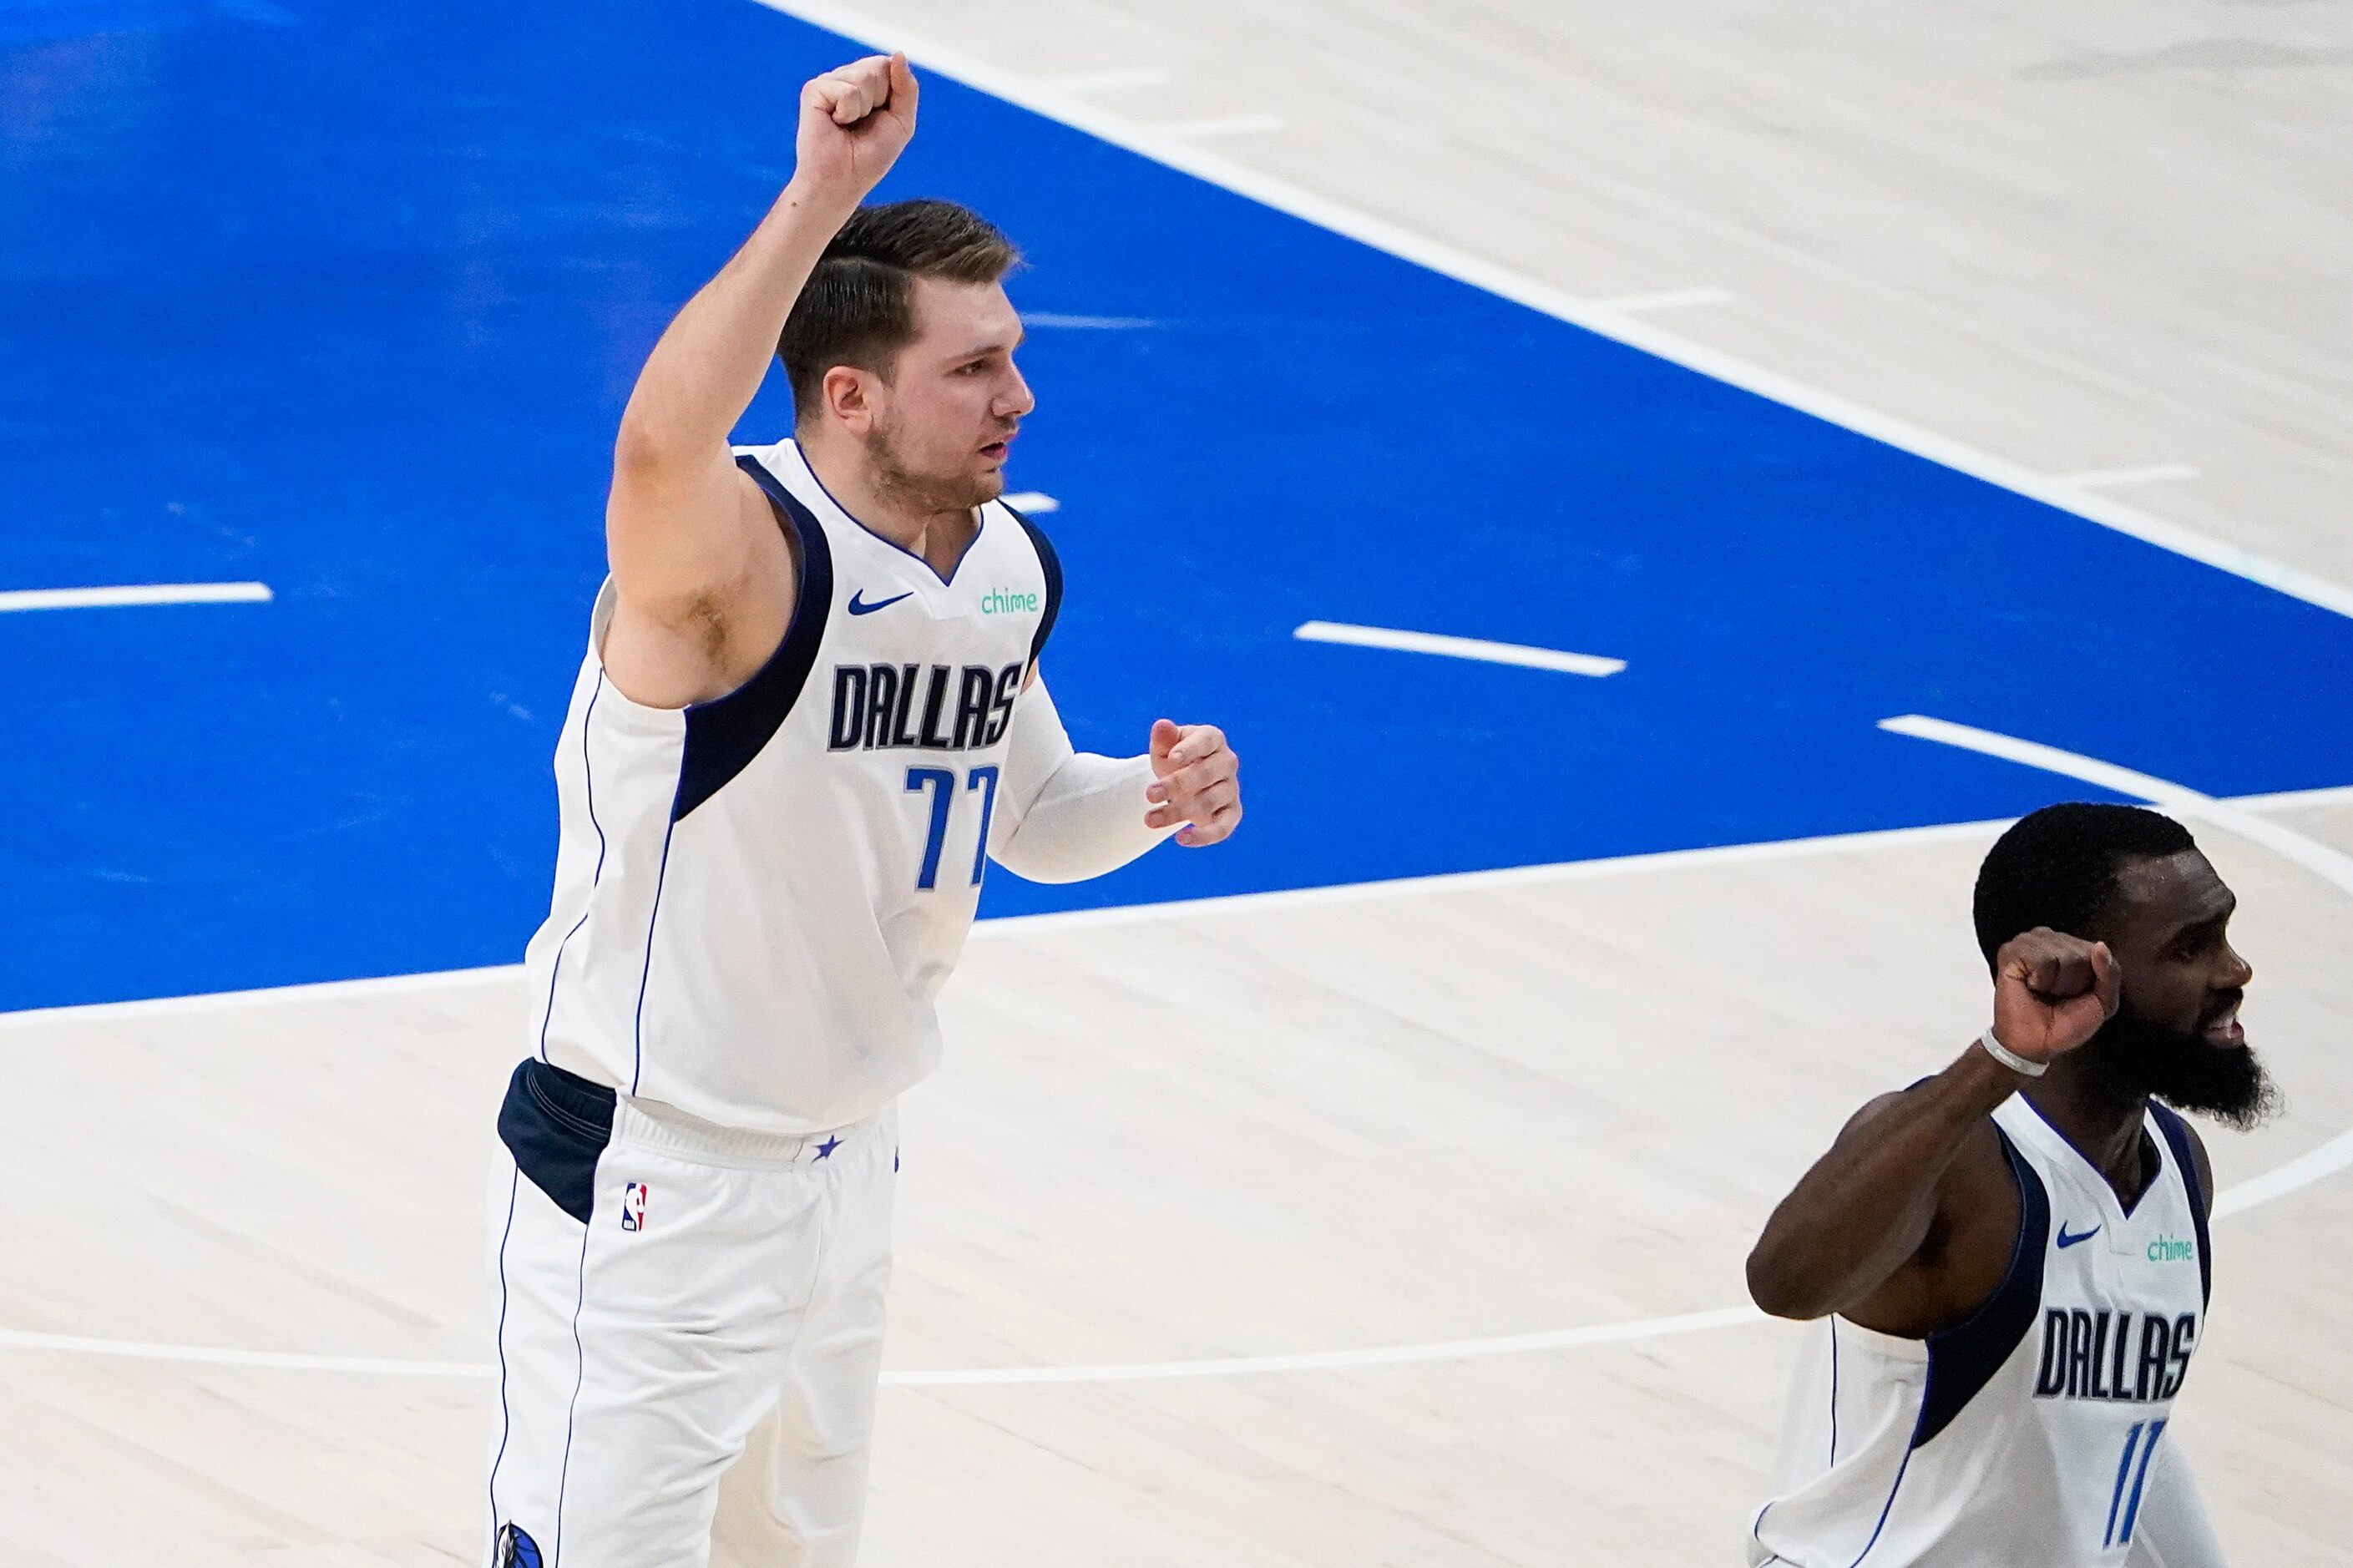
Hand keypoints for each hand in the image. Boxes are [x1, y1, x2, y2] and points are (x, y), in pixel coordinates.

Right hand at [795, 53, 918, 198]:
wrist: (842, 182)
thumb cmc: (869, 158)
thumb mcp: (901, 123)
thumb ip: (906, 88)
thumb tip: (899, 54)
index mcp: (865, 83)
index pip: (888, 65)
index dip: (892, 94)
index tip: (880, 118)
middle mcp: (845, 78)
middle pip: (878, 67)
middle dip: (880, 100)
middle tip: (862, 124)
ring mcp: (828, 82)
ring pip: (864, 76)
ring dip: (864, 109)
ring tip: (848, 126)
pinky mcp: (814, 90)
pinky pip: (848, 91)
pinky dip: (848, 112)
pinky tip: (835, 123)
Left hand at [1146, 719, 1240, 846]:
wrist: (1184, 783)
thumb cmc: (1174, 760)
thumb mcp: (1165, 747)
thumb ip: (1164, 738)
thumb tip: (1161, 726)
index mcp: (1212, 739)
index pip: (1206, 741)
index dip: (1190, 750)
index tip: (1171, 759)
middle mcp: (1227, 763)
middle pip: (1205, 774)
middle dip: (1176, 785)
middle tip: (1148, 794)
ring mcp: (1231, 789)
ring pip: (1208, 802)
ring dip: (1177, 812)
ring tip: (1149, 819)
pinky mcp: (1232, 813)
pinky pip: (1224, 827)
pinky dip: (1205, 836)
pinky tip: (1181, 839)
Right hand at [1990, 928, 2120, 1063]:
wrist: (2035, 1043)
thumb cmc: (2066, 1023)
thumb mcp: (2104, 1001)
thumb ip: (2110, 972)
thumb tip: (2100, 946)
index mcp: (2071, 946)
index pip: (2097, 950)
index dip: (2090, 979)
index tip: (2074, 994)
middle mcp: (2049, 938)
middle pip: (2080, 953)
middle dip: (2073, 982)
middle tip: (2056, 995)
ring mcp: (2028, 942)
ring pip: (2063, 955)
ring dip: (2056, 983)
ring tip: (2043, 991)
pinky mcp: (2010, 951)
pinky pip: (2042, 959)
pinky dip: (2040, 980)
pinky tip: (2030, 986)